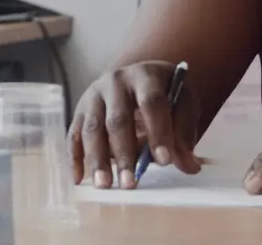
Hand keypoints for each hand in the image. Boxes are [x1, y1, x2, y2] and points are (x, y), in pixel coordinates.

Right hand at [69, 61, 201, 188]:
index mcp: (145, 76)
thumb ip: (184, 132)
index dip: (158, 132)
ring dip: (97, 159)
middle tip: (130, 183)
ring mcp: (93, 96)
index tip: (164, 162)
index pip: (151, 102)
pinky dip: (74, 158)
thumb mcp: (183, 103)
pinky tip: (78, 178)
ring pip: (92, 128)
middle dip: (124, 153)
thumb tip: (188, 165)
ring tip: (105, 185)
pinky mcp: (80, 111)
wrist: (139, 78)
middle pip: (117, 119)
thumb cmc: (165, 93)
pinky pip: (74, 135)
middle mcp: (115, 82)